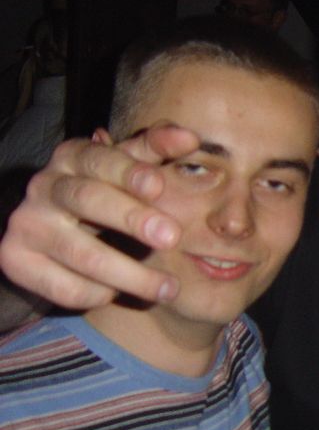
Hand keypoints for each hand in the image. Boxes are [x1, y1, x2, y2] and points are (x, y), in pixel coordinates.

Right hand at [0, 125, 196, 308]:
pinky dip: (99, 293)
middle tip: (172, 238)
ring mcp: (26, 224)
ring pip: (80, 253)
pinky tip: (120, 292)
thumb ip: (156, 150)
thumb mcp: (127, 167)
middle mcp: (44, 186)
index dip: (128, 171)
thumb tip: (190, 137)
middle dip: (132, 218)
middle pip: (87, 199)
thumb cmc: (105, 191)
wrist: (51, 233)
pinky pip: (64, 285)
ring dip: (130, 274)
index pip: (98, 158)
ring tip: (169, 288)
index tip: (159, 186)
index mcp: (72, 157)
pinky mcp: (16, 260)